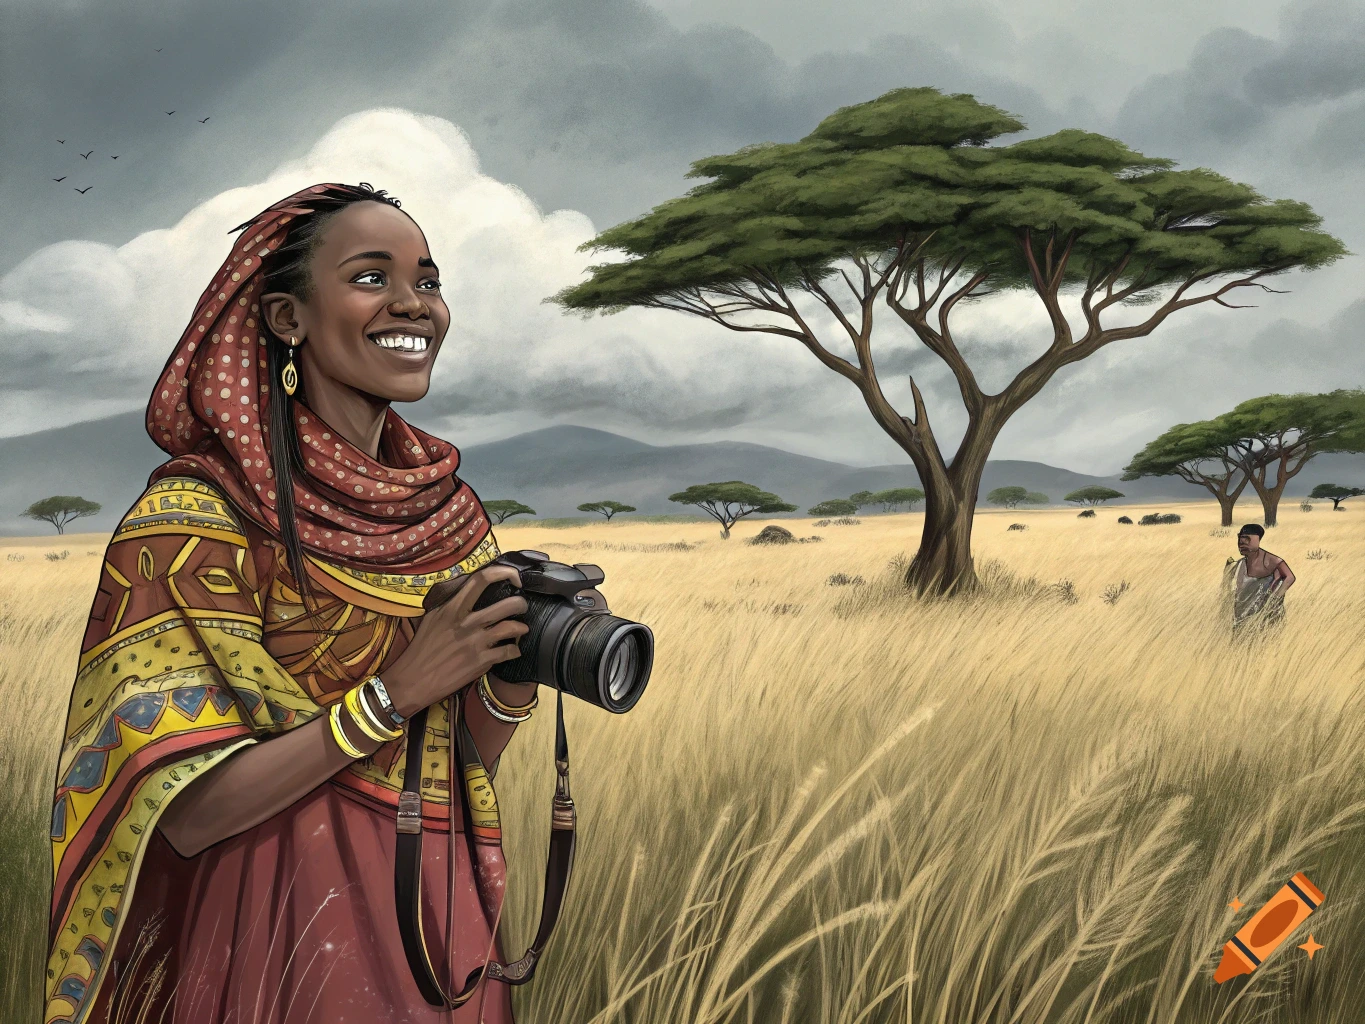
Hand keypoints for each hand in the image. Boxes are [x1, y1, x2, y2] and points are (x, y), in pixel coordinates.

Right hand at [381, 565, 528, 718]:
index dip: (503, 573)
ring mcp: (476, 643)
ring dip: (521, 627)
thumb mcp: (432, 618)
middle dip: (521, 603)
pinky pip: (509, 652)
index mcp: (452, 609)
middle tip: (521, 606)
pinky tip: (512, 650)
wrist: (414, 680)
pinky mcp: (481, 662)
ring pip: (512, 627)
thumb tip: (468, 591)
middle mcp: (466, 623)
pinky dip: (515, 650)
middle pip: (507, 604)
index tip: (513, 577)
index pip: (481, 580)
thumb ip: (451, 604)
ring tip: (521, 628)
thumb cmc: (421, 649)